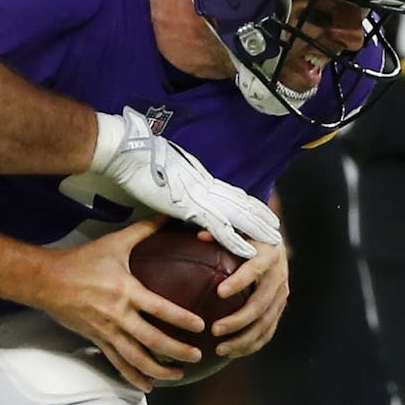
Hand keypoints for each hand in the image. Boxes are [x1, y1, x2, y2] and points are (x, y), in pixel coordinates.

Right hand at [35, 218, 205, 391]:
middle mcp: (118, 315)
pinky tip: (148, 385)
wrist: (47, 280)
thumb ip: (143, 231)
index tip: (201, 326)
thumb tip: (167, 217)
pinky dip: (134, 376)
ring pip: (136, 358)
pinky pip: (117, 363)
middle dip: (177, 351)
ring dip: (159, 369)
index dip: (181, 319)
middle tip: (197, 356)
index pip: (160, 308)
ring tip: (178, 373)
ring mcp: (107, 331)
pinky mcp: (97, 339)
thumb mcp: (114, 243)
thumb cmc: (81, 260)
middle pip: (152, 340)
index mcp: (125, 291)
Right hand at [92, 106, 280, 257]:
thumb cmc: (136, 158)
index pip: (229, 190)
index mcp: (197, 177)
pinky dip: (237, 241)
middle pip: (240, 202)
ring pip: (238, 215)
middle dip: (260, 215)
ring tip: (274, 240)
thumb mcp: (158, 169)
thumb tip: (170, 183)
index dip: (247, 200)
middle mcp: (203, 185)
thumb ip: (171, 179)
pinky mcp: (190, 207)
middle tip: (277, 226)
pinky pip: (220, 228)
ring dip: (257, 229)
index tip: (260, 207)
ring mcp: (199, 196)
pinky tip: (249, 251)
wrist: (128, 152)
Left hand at [206, 235, 289, 357]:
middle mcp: (278, 277)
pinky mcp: (279, 309)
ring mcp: (282, 296)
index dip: (239, 281)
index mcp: (268, 255)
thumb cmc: (246, 235)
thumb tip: (199, 235)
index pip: (254, 269)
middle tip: (214, 329)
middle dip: (238, 320)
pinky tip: (232, 353)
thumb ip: (220, 233)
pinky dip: (252, 344)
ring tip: (220, 349)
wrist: (273, 243)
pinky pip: (268, 331)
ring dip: (244, 339)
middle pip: (260, 304)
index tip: (219, 292)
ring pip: (266, 323)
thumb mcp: (236, 229)